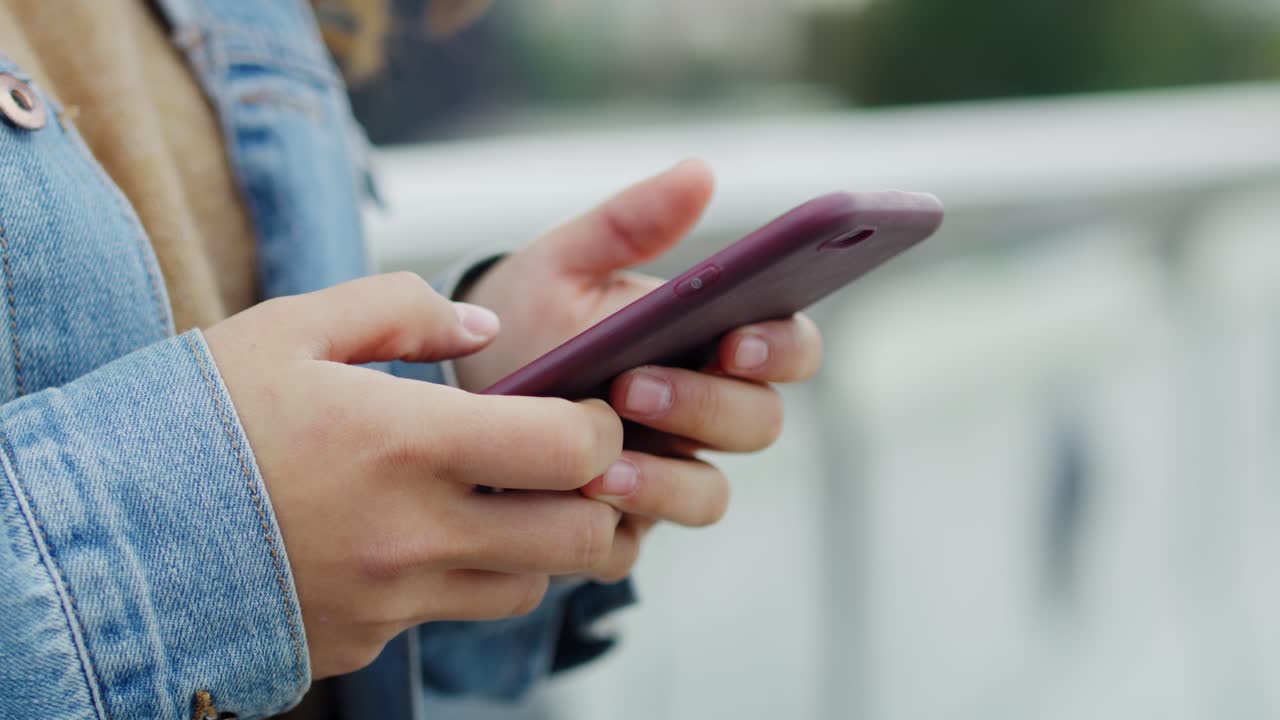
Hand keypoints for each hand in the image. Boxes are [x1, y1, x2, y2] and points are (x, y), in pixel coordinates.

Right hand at [205, 273, 624, 677]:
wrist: (108, 531)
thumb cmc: (198, 422)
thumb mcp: (292, 330)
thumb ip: (401, 309)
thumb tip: (481, 325)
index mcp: (404, 443)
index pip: (569, 450)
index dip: (601, 428)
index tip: (586, 412)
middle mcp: (412, 533)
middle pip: (578, 537)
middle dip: (597, 498)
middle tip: (569, 465)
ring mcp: (392, 598)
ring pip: (529, 587)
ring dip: (537, 544)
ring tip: (498, 499)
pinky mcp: (368, 639)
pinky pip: (452, 615)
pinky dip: (465, 579)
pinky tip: (423, 537)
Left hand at [454, 161, 822, 580]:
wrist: (460, 387)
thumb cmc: (529, 316)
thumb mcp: (566, 262)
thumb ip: (629, 223)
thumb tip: (700, 172)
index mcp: (709, 341)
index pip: (788, 345)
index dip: (781, 347)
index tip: (738, 337)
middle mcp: (703, 409)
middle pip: (759, 423)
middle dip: (705, 407)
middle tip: (635, 387)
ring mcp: (670, 469)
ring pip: (711, 492)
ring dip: (665, 478)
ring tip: (600, 462)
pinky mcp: (627, 522)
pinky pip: (645, 538)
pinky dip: (619, 521)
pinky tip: (578, 497)